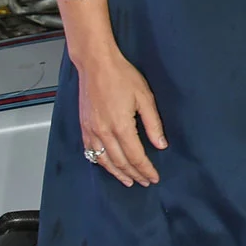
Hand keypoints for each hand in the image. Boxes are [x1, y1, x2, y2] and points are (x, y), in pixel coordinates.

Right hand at [72, 44, 167, 186]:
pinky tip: (107, 165)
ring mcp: (91, 130)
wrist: (96, 64)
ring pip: (104, 160)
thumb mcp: (145, 97)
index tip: (154, 177)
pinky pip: (91, 151)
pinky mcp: (84, 126)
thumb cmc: (121, 76)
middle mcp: (104, 132)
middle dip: (134, 174)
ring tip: (128, 181)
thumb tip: (161, 144)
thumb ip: (153, 124)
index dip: (146, 169)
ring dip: (117, 173)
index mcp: (121, 126)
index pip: (136, 156)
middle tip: (144, 181)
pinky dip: (101, 162)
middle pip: (121, 162)